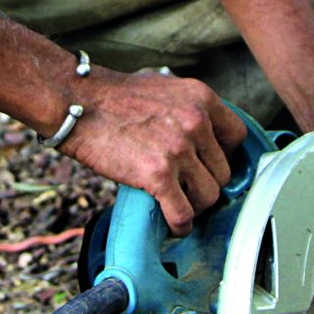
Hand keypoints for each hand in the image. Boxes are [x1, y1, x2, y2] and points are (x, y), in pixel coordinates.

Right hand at [59, 70, 247, 235]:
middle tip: (186, 187)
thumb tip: (202, 135)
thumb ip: (188, 109)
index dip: (223, 155)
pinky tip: (173, 224)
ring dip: (194, 204)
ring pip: (208, 195)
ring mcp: (178, 150)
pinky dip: (179, 225)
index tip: (208, 164)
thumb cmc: (113, 97)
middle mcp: (196, 122)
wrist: (77, 103)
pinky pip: (183, 213)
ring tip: (177, 203)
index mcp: (200, 99)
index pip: (236, 137)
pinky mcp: (157, 175)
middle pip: (223, 171)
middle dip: (205, 182)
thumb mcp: (164, 88)